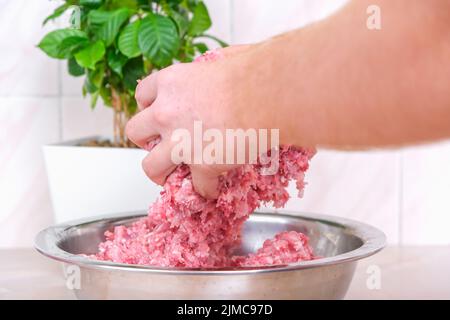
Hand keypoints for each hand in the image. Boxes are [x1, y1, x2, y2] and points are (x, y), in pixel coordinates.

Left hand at [126, 45, 258, 198]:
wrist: (267, 96)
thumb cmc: (252, 73)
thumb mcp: (226, 57)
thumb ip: (216, 66)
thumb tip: (227, 62)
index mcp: (170, 83)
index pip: (143, 97)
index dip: (149, 108)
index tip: (157, 114)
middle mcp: (166, 113)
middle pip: (136, 132)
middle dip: (145, 141)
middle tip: (159, 146)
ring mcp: (180, 142)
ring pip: (151, 167)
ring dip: (162, 173)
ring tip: (174, 177)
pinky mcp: (201, 165)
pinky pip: (198, 186)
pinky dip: (206, 189)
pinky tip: (214, 187)